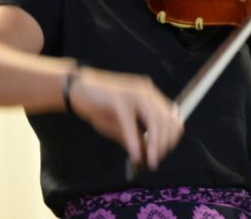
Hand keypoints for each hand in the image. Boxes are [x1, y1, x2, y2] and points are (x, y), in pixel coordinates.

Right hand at [68, 68, 183, 169]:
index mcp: (150, 96)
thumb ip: (137, 138)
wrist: (79, 90)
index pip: (172, 116)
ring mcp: (134, 94)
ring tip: (149, 160)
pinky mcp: (119, 100)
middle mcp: (146, 92)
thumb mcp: (123, 125)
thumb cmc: (100, 106)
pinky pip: (131, 124)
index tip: (165, 152)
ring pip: (154, 121)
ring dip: (154, 145)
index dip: (172, 137)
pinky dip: (134, 142)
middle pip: (166, 120)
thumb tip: (147, 156)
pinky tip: (134, 155)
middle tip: (155, 160)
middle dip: (164, 144)